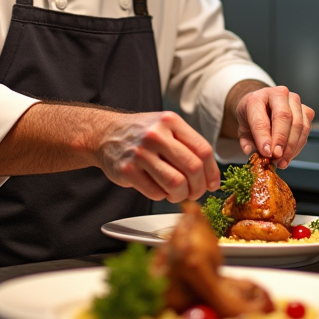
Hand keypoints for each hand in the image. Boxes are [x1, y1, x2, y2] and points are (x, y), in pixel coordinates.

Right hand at [94, 111, 219, 201]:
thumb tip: (211, 178)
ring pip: (176, 184)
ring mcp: (140, 153)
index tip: (212, 185)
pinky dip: (162, 196)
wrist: (105, 134)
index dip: (212, 172)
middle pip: (192, 168)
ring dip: (181, 195)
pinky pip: (156, 193)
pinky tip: (159, 189)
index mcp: (171, 121)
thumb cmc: (143, 134)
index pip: (203, 150)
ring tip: (177, 194)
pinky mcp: (127, 170)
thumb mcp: (166, 127)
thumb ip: (188, 145)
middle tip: (195, 193)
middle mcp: (156, 134)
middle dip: (198, 187)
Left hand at [235, 85, 314, 168]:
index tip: (266, 153)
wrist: (262, 105)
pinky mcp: (305, 109)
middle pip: (284, 117)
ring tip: (282, 161)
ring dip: (292, 146)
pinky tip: (289, 155)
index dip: (264, 137)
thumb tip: (251, 151)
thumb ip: (246, 141)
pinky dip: (299, 145)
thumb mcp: (243, 128)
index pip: (261, 118)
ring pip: (298, 124)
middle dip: (281, 140)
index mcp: (256, 98)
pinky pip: (306, 128)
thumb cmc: (252, 117)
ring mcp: (294, 100)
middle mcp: (277, 94)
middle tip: (276, 156)